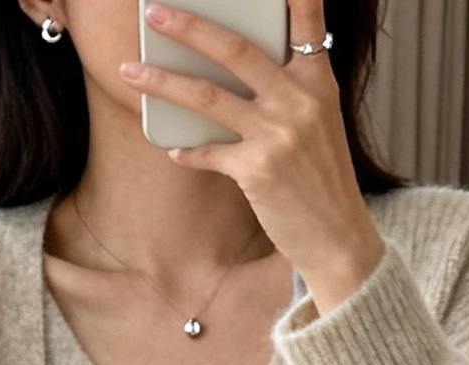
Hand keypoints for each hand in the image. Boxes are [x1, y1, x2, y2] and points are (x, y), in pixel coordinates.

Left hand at [121, 0, 383, 312]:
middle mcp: (299, 100)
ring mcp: (278, 135)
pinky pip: (208, 151)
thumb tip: (231, 68)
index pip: (307, 20)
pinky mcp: (258, 171)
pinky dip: (187, 150)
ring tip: (130, 71)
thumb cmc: (322, 179)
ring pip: (207, 96)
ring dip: (162, 81)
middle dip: (188, 25)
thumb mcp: (319, 123)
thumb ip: (289, 88)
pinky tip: (172, 149)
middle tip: (153, 10)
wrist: (338, 239)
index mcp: (318, 81)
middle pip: (235, 49)